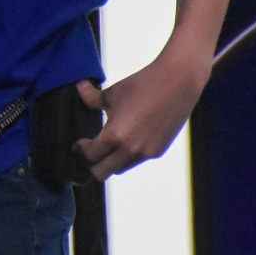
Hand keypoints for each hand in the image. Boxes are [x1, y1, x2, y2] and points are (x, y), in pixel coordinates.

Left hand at [73, 53, 208, 180]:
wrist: (178, 82)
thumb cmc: (142, 84)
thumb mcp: (112, 93)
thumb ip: (91, 98)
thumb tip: (78, 88)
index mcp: (115, 136)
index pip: (90, 155)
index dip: (80, 151)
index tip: (78, 144)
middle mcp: (131, 149)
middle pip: (102, 172)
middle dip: (91, 164)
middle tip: (88, 152)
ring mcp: (146, 152)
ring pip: (120, 168)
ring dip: (110, 162)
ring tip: (105, 147)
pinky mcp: (159, 150)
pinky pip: (136, 161)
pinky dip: (127, 156)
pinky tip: (125, 142)